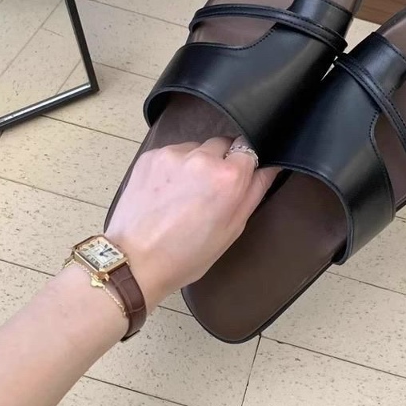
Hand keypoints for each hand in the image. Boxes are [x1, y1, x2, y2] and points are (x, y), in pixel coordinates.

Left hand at [105, 137, 277, 309]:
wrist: (135, 261)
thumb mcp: (232, 229)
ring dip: (197, 163)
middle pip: (223, 144)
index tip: (238, 178)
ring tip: (185, 193)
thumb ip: (255, 191)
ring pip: (197, 148)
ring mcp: (173, 154)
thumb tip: (270, 166)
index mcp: (228, 177)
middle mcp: (202, 158)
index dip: (245, 164)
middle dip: (221, 162)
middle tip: (210, 191)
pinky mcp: (151, 156)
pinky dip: (174, 167)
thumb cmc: (187, 254)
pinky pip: (173, 153)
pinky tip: (167, 192)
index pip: (249, 149)